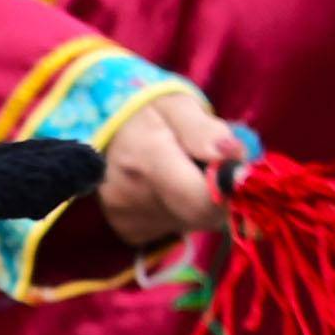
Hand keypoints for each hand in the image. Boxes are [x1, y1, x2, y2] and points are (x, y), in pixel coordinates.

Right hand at [94, 85, 236, 253]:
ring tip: (179, 172)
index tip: (235, 171)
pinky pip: (173, 229)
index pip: (204, 199)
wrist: (98, 127)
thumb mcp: (176, 104)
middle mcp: (133, 195)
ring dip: (197, 202)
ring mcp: (126, 217)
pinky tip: (164, 188)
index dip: (230, 190)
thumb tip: (232, 156)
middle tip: (205, 164)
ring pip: (192, 223)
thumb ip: (204, 130)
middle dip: (216, 194)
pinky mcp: (126, 230)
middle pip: (203, 216)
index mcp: (147, 157)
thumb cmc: (145, 110)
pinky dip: (178, 211)